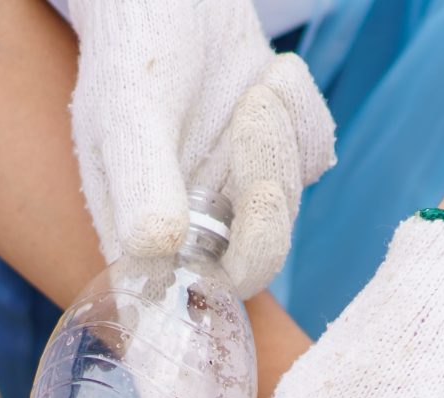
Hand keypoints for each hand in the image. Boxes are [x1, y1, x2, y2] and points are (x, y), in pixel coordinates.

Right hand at [69, 0, 335, 299]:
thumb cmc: (134, 48)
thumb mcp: (130, 112)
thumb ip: (141, 182)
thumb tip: (155, 248)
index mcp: (141, 232)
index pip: (183, 303)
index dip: (223, 294)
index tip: (252, 222)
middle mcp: (190, 228)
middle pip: (256, 259)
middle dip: (268, 188)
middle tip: (256, 115)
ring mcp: (236, 199)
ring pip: (289, 205)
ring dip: (282, 137)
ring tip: (258, 85)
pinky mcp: (275, 163)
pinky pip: (314, 159)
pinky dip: (302, 113)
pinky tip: (272, 75)